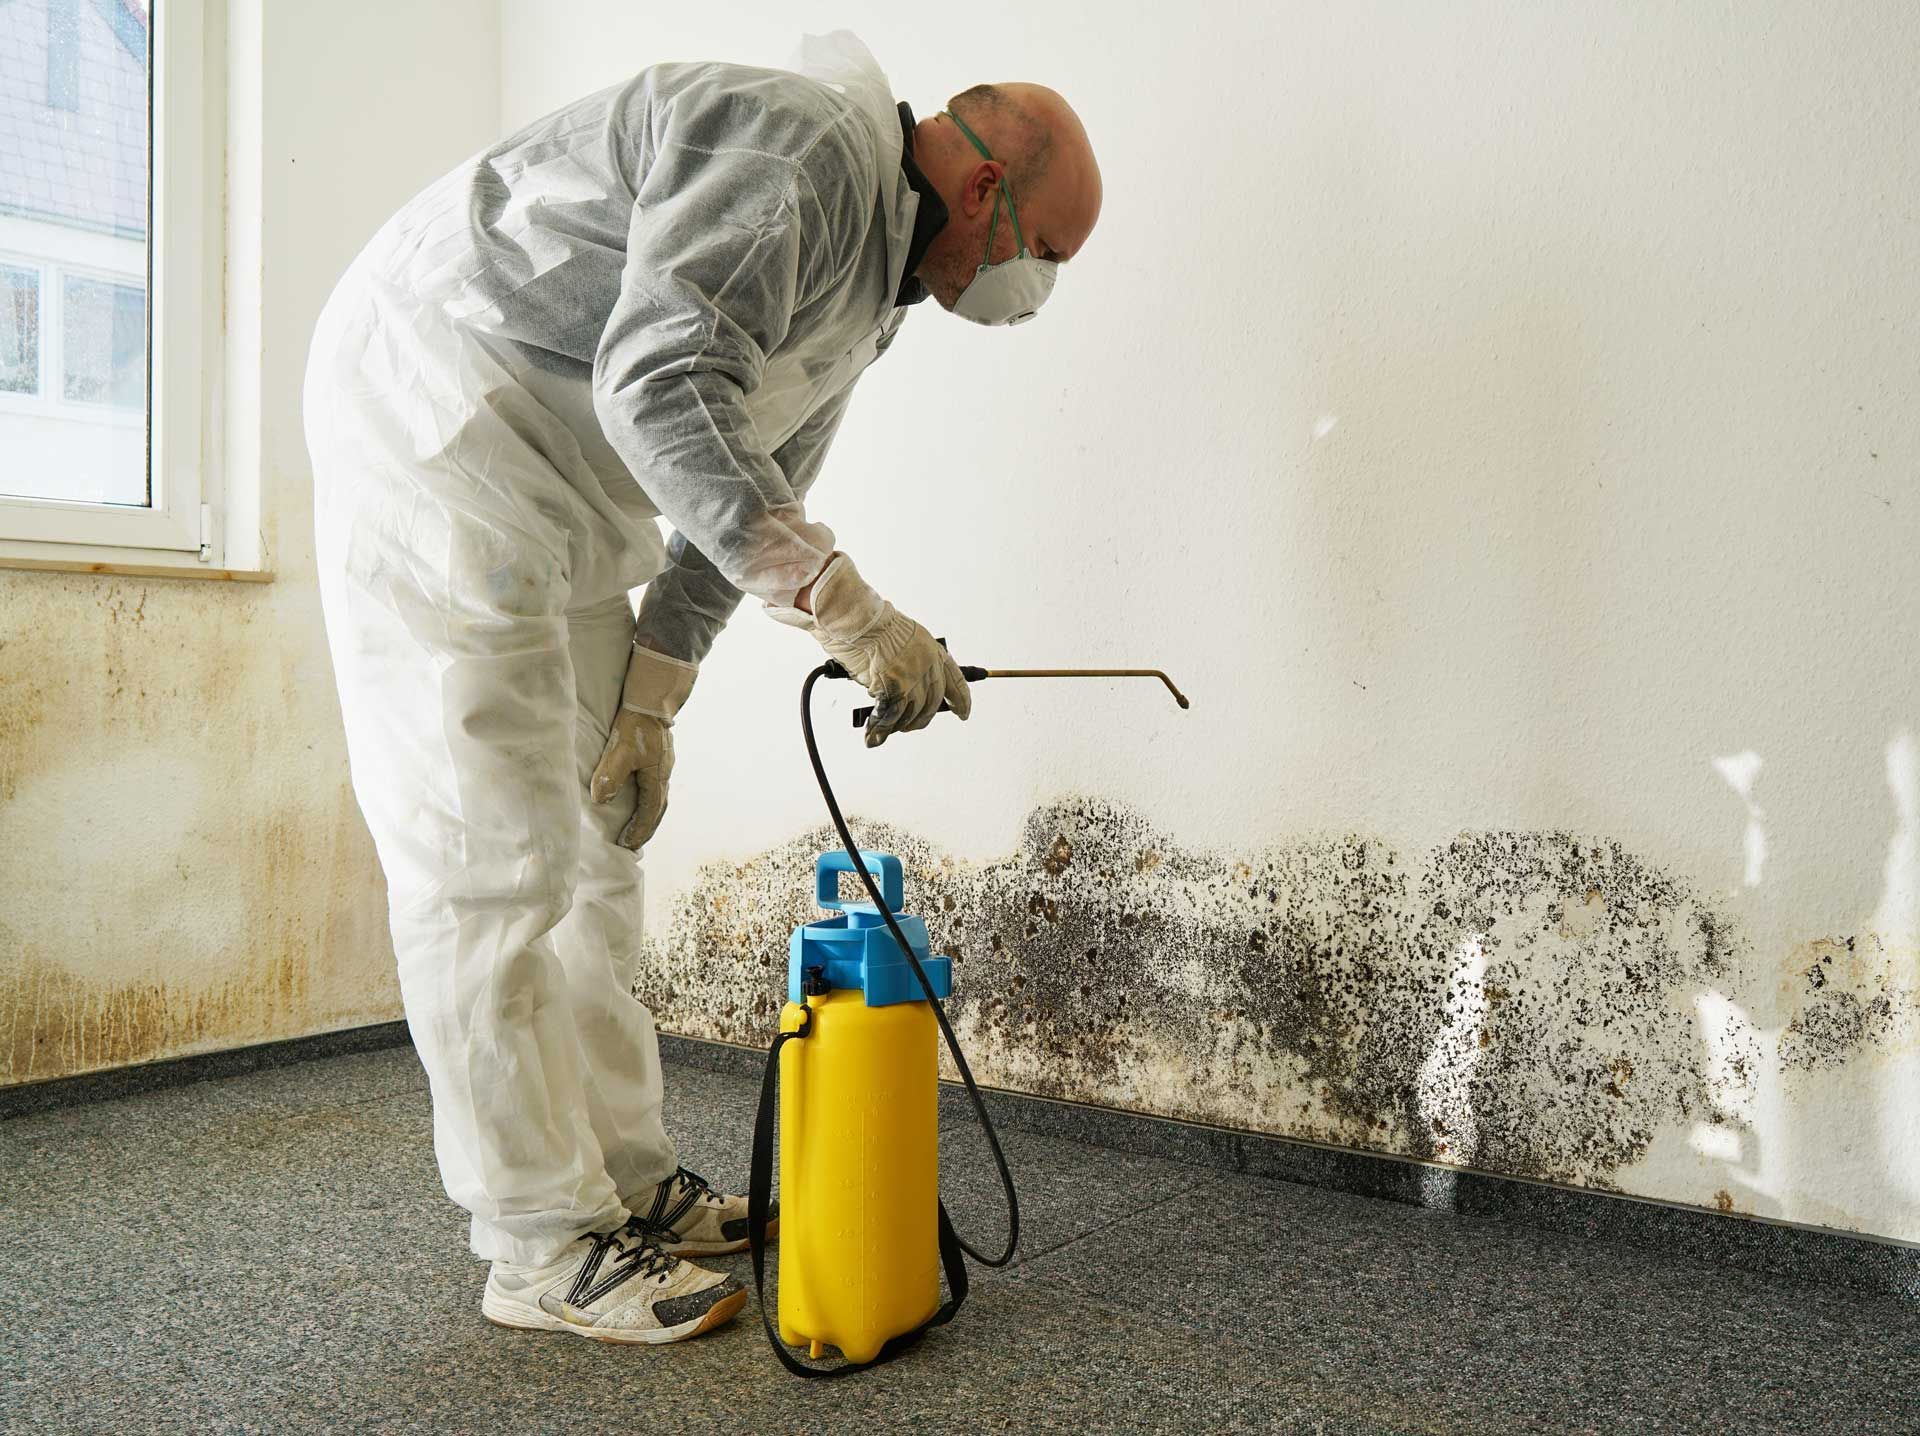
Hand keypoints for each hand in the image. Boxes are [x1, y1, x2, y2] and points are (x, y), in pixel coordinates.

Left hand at [590, 644, 697, 849]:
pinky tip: (638, 796)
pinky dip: (648, 799)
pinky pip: (655, 785)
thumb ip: (610, 776)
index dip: (639, 829)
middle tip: (634, 842)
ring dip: (648, 814)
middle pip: (658, 809)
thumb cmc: (636, 726)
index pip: (649, 812)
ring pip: (658, 797)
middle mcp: (664, 774)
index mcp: (657, 778)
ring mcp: (663, 765)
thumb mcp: (619, 752)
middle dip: (646, 827)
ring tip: (636, 825)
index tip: (628, 844)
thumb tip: (601, 800)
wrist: (651, 700)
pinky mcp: (659, 756)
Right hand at [771, 553, 969, 746]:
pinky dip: (879, 728)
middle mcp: (929, 666)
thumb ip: (909, 662)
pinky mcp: (895, 687)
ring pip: (911, 714)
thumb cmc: (872, 623)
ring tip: (884, 730)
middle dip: (919, 719)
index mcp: (934, 651)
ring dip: (897, 726)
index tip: (963, 713)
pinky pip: (890, 716)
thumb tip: (901, 688)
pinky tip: (872, 735)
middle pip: (931, 704)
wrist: (858, 618)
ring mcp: (913, 677)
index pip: (956, 681)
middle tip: (907, 726)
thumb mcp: (903, 639)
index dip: (961, 700)